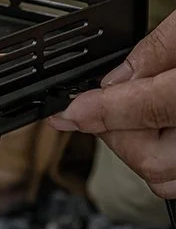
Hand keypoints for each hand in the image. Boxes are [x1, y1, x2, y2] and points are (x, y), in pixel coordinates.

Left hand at [49, 9, 175, 198]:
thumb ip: (155, 51)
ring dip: (136, 148)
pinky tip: (156, 131)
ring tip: (139, 112)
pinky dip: (158, 160)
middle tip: (104, 103)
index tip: (67, 112)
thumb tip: (112, 78)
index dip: (99, 112)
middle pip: (147, 159)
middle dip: (115, 131)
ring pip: (161, 177)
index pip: (145, 110)